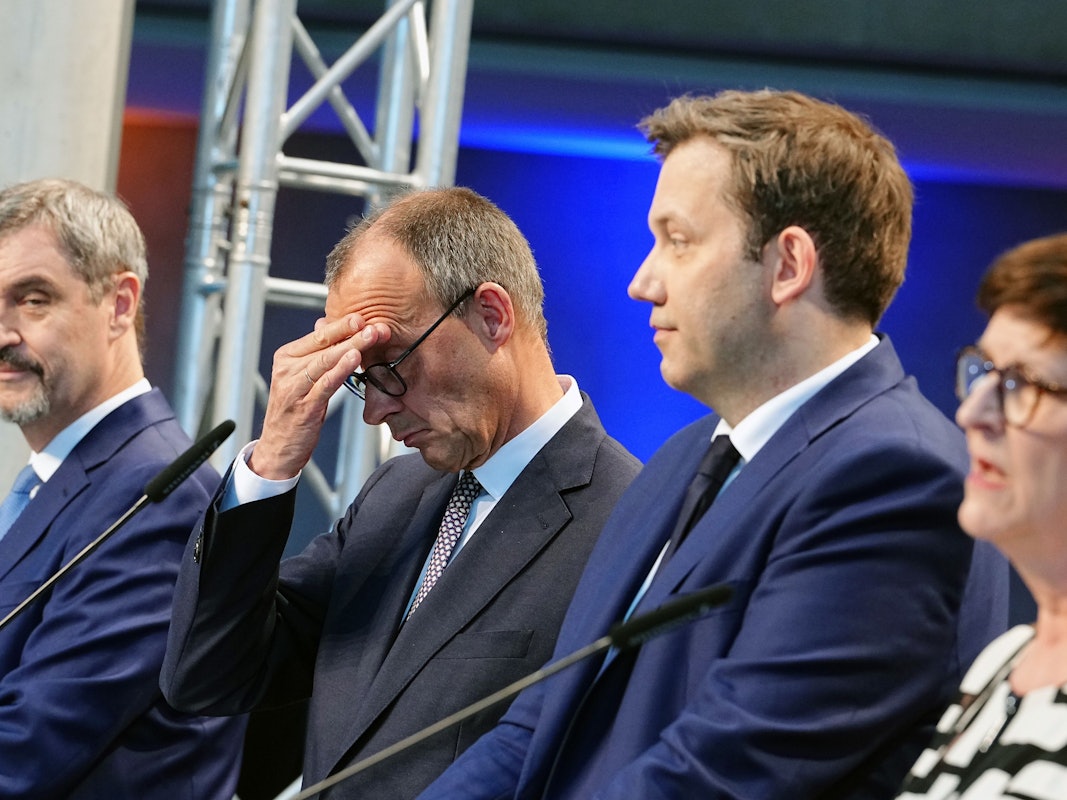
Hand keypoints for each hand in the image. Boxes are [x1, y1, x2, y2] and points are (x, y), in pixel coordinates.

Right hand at [249, 314, 387, 479]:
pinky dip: (339, 371)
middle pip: (323, 346)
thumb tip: (325, 324)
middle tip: (374, 325)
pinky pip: (324, 385)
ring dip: (350, 348)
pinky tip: (353, 360)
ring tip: (369, 337)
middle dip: (351, 333)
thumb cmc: (294, 411)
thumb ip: (315, 352)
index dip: (342, 325)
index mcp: (286, 357)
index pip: (318, 336)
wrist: (278, 448)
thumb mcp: (302, 378)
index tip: (363, 317)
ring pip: (324, 362)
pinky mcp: (303, 407)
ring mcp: (293, 388)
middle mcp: (286, 369)